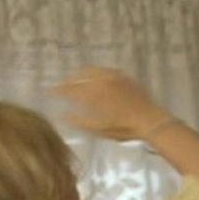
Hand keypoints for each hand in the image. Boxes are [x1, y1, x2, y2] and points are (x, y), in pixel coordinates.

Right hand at [50, 66, 171, 141]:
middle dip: (68, 81)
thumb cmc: (123, 128)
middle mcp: (101, 81)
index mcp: (93, 94)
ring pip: (92, 70)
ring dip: (81, 75)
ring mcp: (114, 77)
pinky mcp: (124, 76)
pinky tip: (95, 79)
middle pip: (79, 76)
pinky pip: (105, 70)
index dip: (57, 90)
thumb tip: (61, 114)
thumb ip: (78, 120)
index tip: (48, 92)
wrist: (150, 120)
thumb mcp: (97, 129)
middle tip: (61, 87)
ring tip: (76, 80)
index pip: (70, 89)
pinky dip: (95, 73)